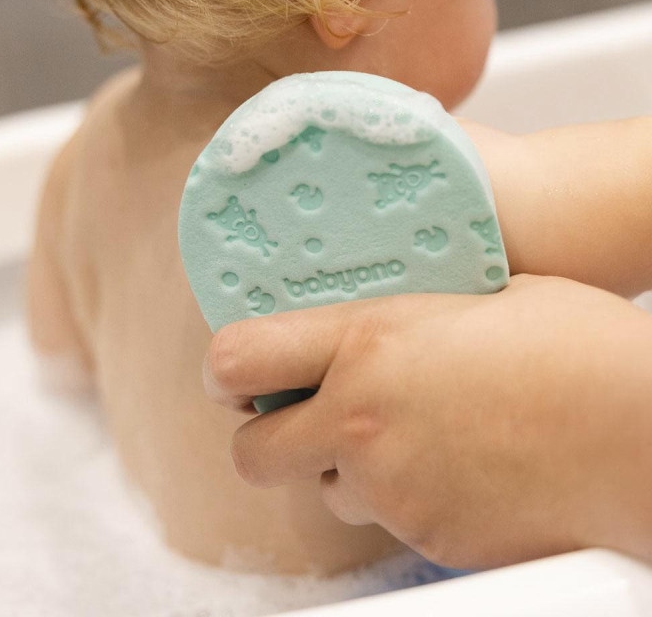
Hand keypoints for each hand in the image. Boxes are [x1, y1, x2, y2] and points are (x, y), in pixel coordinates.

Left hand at [204, 275, 651, 567]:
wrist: (643, 433)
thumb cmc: (575, 346)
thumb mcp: (474, 296)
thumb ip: (402, 315)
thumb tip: (369, 320)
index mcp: (369, 346)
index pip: (238, 360)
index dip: (224, 370)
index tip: (231, 374)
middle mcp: (364, 422)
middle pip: (252, 451)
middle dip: (263, 435)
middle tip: (296, 416)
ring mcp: (394, 489)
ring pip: (323, 490)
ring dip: (341, 466)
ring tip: (394, 437)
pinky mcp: (430, 538)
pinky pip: (384, 520)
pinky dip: (398, 496)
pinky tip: (446, 465)